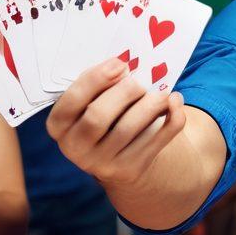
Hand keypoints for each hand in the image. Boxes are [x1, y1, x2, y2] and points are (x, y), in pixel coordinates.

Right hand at [48, 58, 184, 189]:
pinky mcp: (131, 170)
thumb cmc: (105, 115)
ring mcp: (103, 163)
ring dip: (150, 104)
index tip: (120, 64)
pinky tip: (175, 101)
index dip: (95, 80)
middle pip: (97, 117)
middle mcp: (76, 148)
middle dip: (123, 92)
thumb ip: (100, 84)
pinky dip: (172, 117)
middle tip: (140, 81)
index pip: (70, 102)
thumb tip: (122, 68)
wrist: (121, 157)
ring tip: (161, 92)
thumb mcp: (92, 100)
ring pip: (128, 129)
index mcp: (60, 126)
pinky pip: (156, 141)